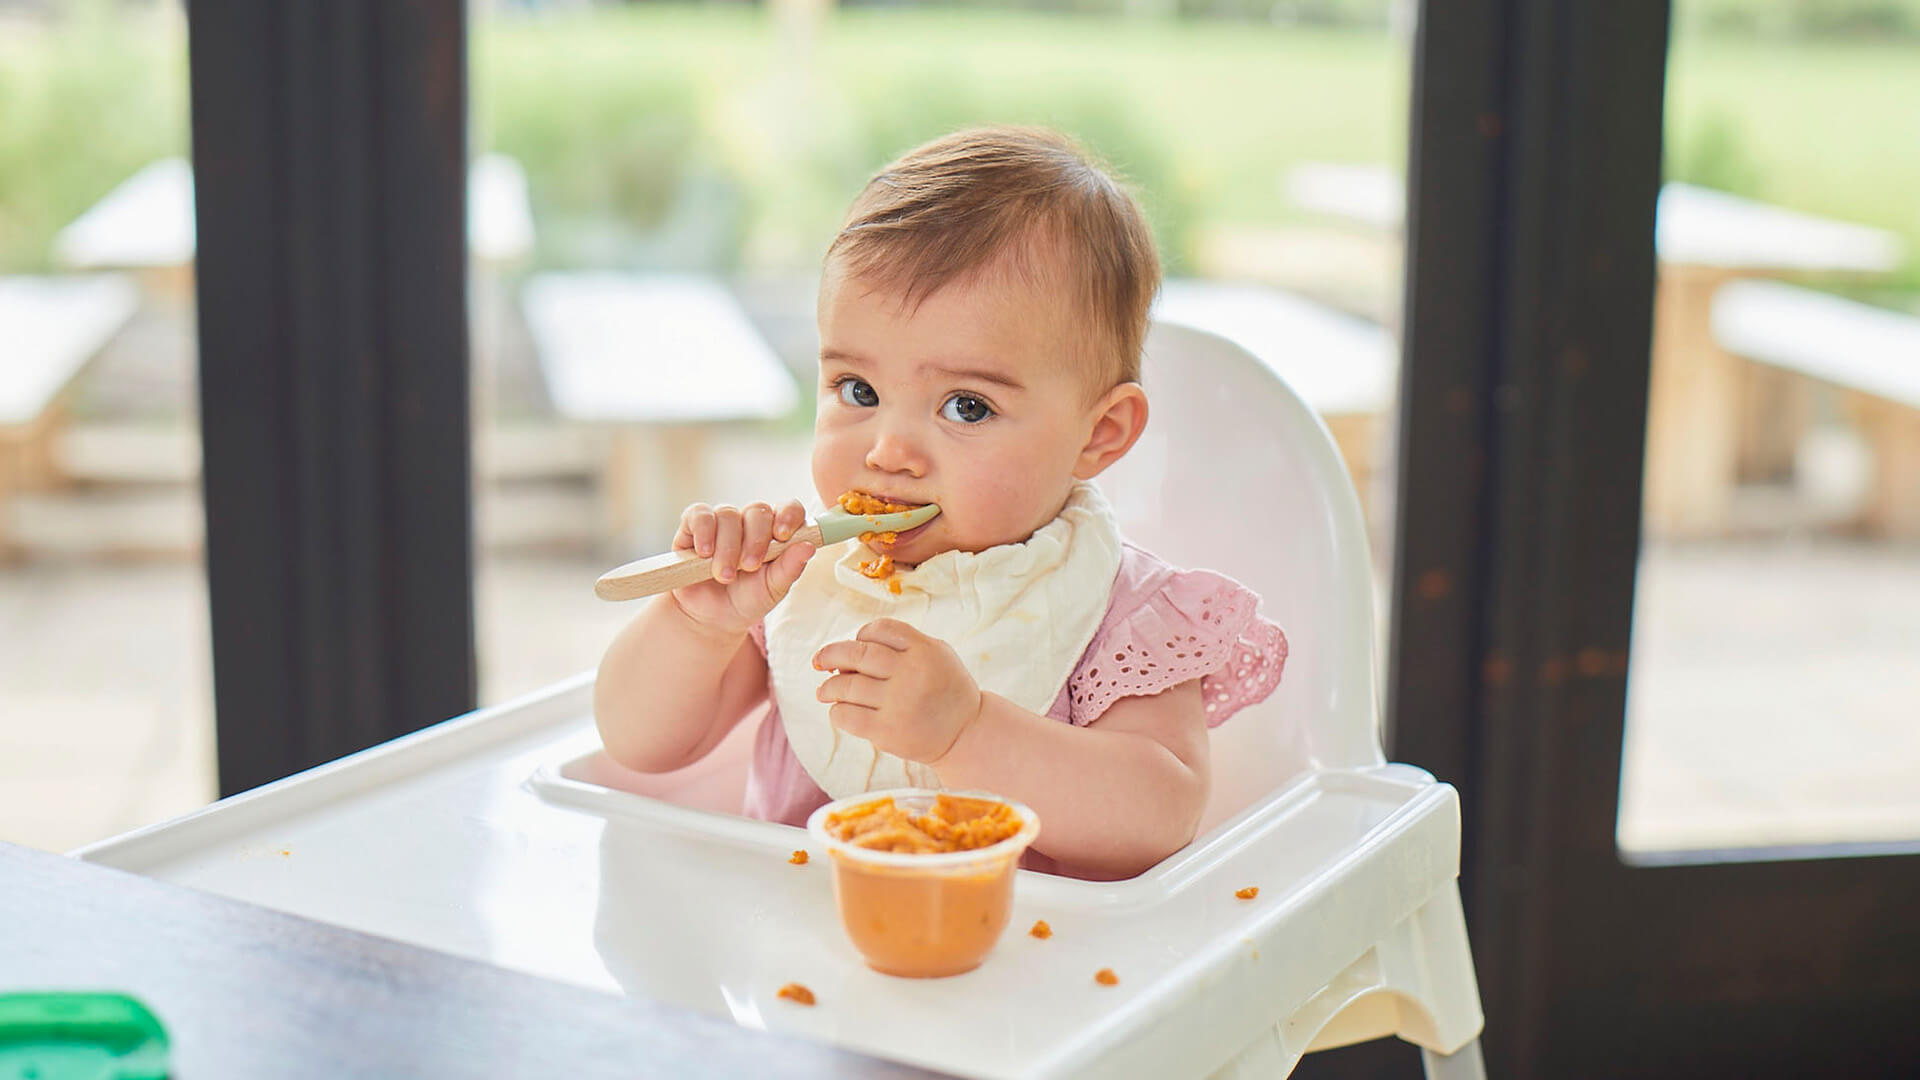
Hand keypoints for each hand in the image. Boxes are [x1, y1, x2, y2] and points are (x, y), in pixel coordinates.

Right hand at [669, 500, 814, 636]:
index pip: (788, 509)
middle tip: (748, 567)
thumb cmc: (747, 600)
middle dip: (755, 540)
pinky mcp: (694, 525)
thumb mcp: (772, 589)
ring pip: (728, 514)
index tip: (782, 536)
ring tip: (724, 575)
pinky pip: (699, 515)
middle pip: (757, 510)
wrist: (710, 618)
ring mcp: (722, 522)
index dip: (788, 515)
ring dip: (727, 547)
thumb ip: (790, 568)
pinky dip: (704, 532)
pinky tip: (705, 553)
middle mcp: (750, 523)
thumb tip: (809, 547)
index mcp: (776, 534)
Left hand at [812, 618, 983, 764]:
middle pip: (856, 654)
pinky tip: (839, 710)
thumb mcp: (938, 653)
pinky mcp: (887, 732)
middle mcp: (911, 673)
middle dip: (830, 655)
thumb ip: (904, 643)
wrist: (967, 734)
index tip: (856, 644)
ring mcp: (898, 703)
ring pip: (847, 686)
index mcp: (924, 649)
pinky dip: (836, 712)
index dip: (861, 634)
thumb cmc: (946, 689)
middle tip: (819, 661)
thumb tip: (850, 646)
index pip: (879, 629)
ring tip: (823, 692)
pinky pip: (847, 716)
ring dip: (828, 687)